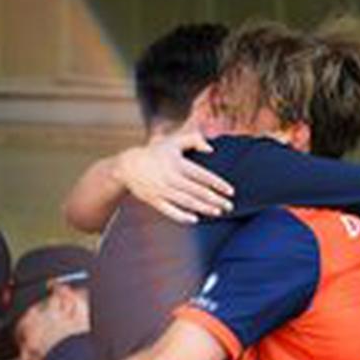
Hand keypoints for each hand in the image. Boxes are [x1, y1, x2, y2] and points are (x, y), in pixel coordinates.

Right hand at [114, 130, 233, 223]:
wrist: (129, 166)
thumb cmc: (156, 153)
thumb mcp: (174, 141)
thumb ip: (194, 140)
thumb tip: (211, 149)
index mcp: (178, 164)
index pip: (202, 175)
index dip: (217, 184)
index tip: (230, 191)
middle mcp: (171, 178)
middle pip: (197, 191)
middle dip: (215, 199)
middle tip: (229, 206)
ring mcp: (162, 190)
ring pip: (186, 202)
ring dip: (203, 208)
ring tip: (218, 212)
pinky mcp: (155, 200)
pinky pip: (170, 210)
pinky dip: (182, 216)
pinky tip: (195, 219)